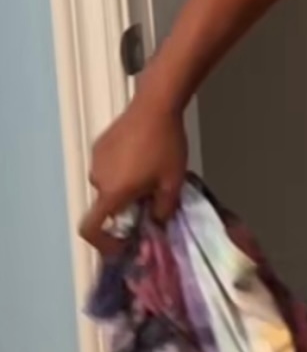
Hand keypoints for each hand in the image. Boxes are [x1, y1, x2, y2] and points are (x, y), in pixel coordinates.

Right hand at [80, 87, 187, 255]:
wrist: (156, 106)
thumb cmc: (166, 147)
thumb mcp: (172, 183)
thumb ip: (163, 210)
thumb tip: (156, 222)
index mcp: (111, 193)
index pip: (90, 227)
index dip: (102, 243)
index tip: (120, 245)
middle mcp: (97, 178)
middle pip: (106, 206)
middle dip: (125, 209)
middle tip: (150, 202)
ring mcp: (96, 160)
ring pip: (108, 186)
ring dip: (124, 188)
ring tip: (150, 175)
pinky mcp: (100, 144)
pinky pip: (108, 167)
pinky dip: (121, 171)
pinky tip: (143, 156)